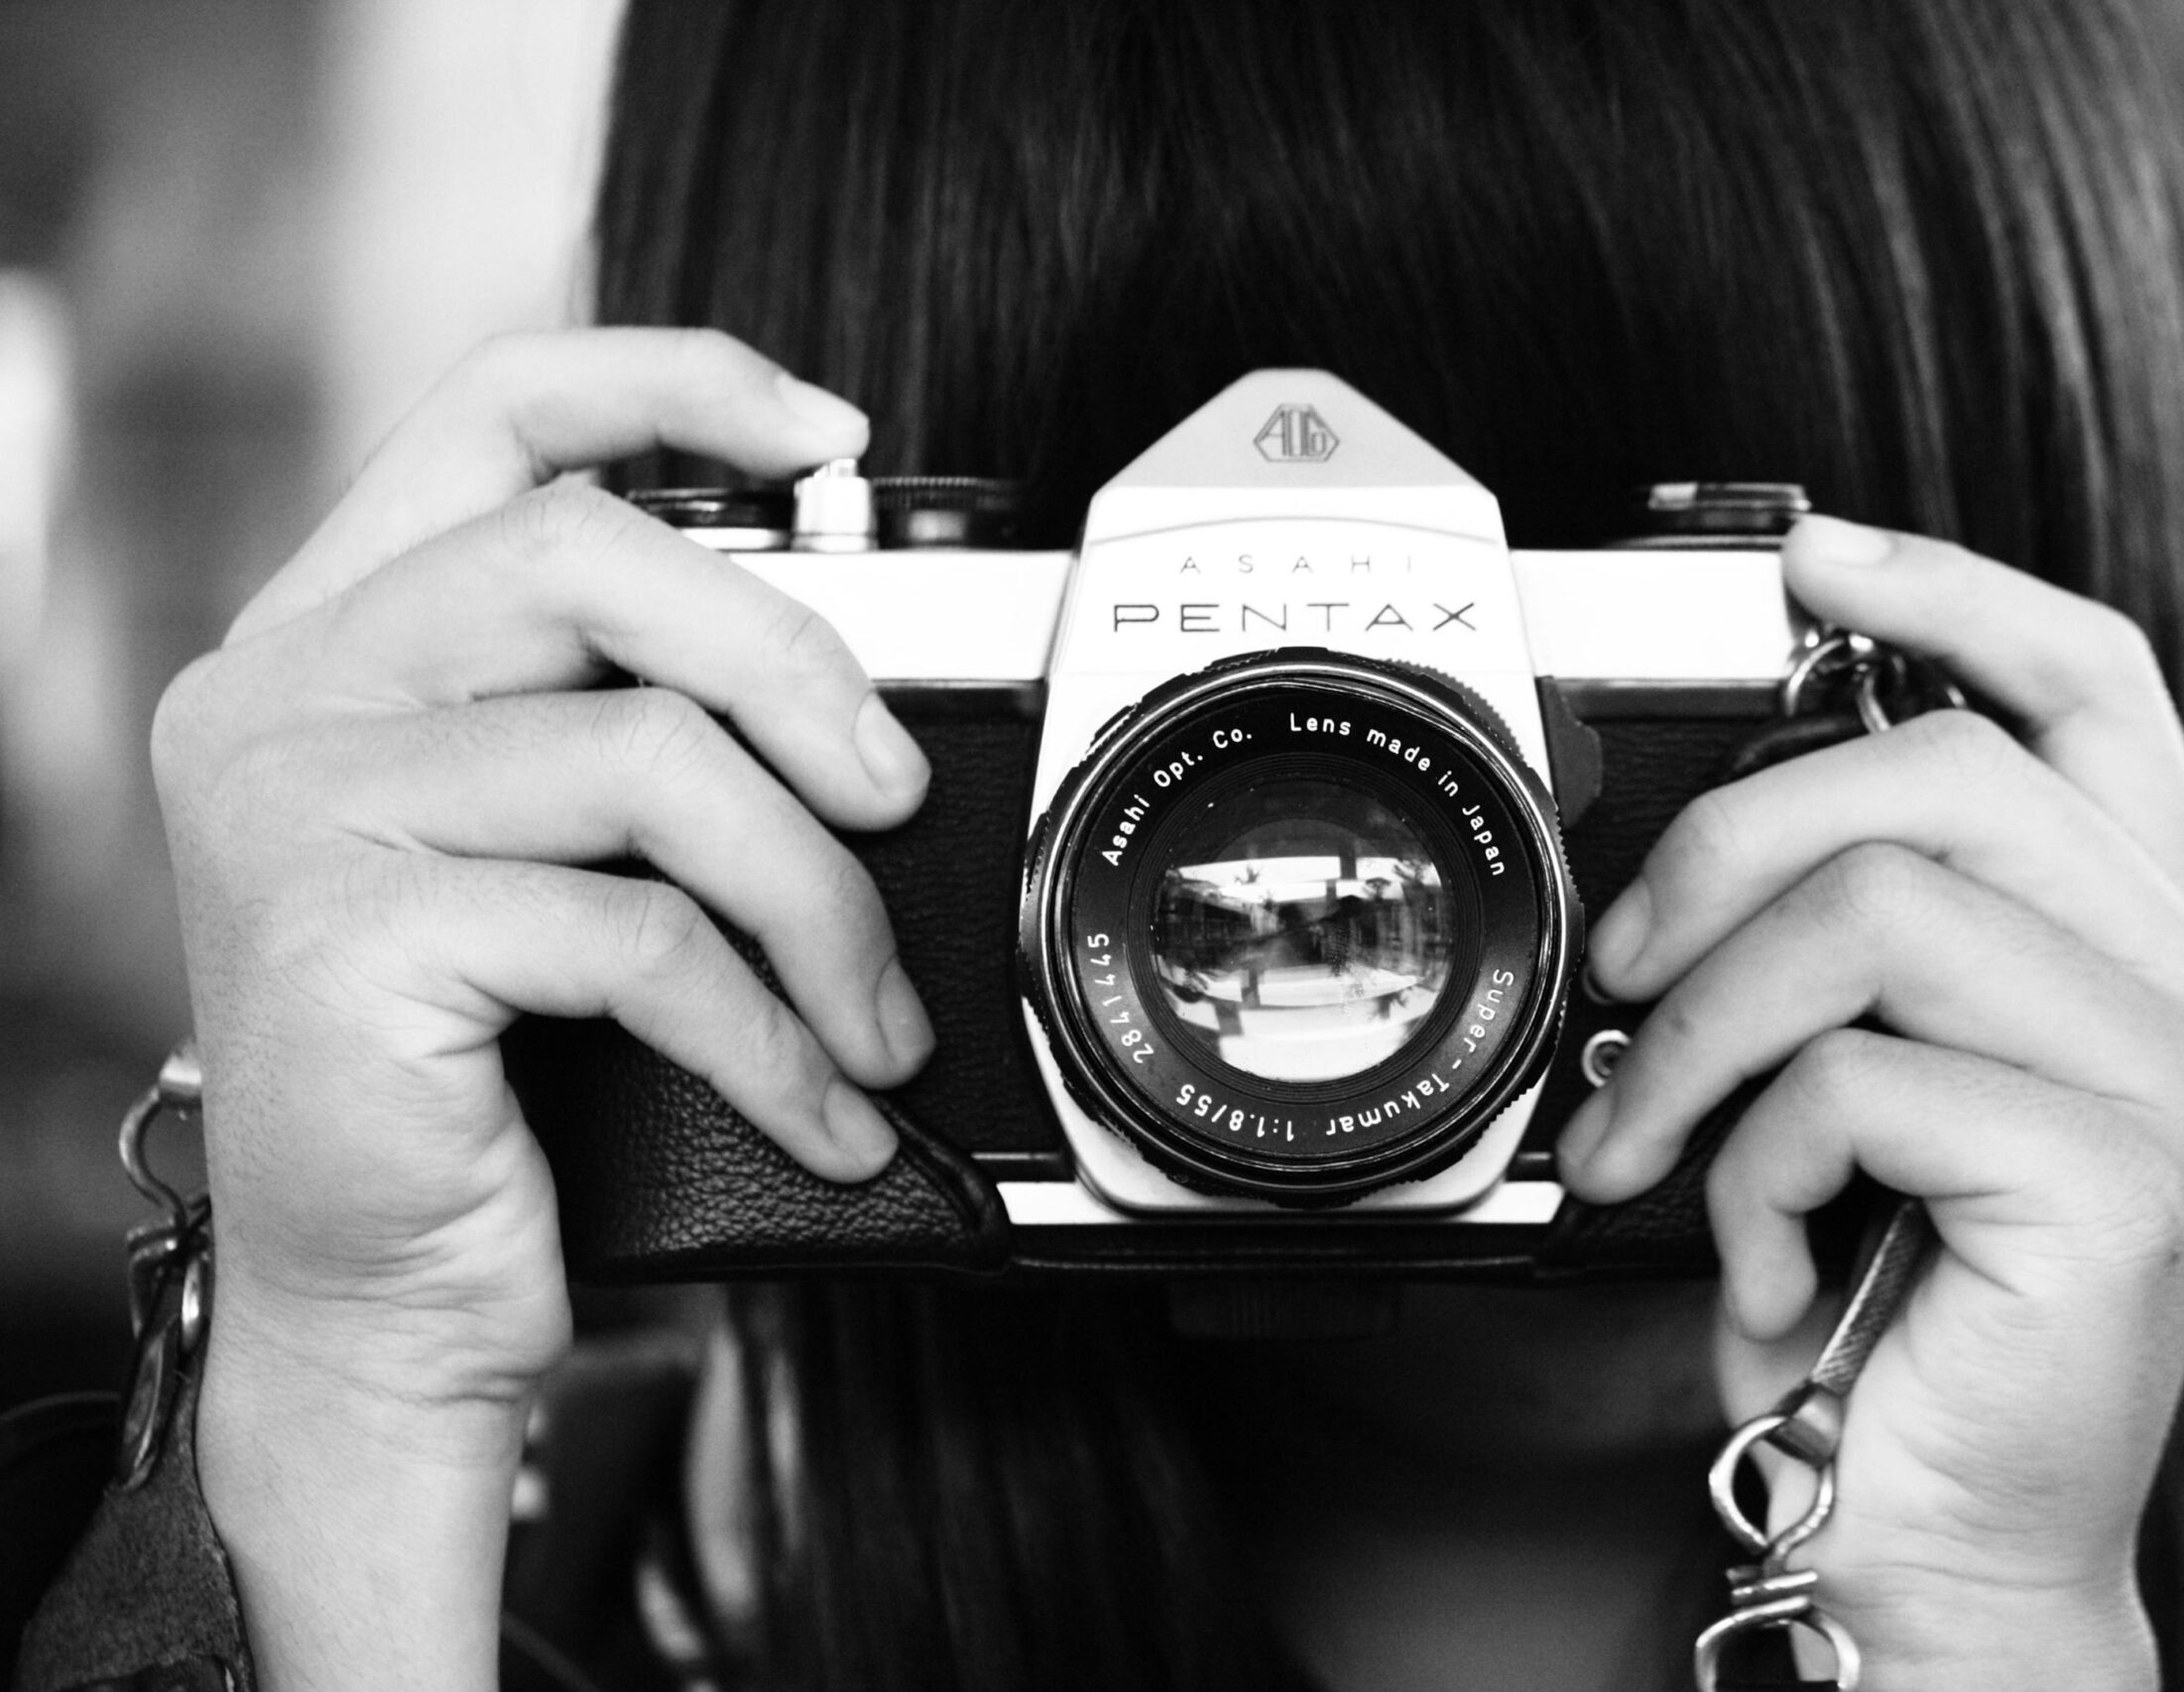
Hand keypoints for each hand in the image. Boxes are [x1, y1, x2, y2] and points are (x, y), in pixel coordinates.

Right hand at [154, 329, 928, 1691]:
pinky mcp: (348, 943)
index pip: (496, 413)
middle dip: (795, 668)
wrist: (374, 1297)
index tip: (832, 435)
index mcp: (339, 633)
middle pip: (590, 557)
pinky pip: (641, 938)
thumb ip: (625, 718)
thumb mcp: (549, 855)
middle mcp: (292, 693)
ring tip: (871, 1013)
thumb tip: (841, 675)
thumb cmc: (485, 1076)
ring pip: (646, 759)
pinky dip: (771, 1031)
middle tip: (891, 796)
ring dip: (816, 901)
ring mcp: (299, 812)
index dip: (675, 383)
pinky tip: (821, 1103)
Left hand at [1556, 516, 2183, 1687]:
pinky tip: (1756, 1253)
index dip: (1950, 592)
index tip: (1804, 558)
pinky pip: (1856, 1077)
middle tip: (1627, 967)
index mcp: (2150, 943)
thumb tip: (1689, 838)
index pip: (2093, 689)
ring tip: (1645, 1141)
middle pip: (1945, 772)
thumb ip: (1852, 944)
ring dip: (1700, 1030)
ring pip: (1879, 910)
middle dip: (1730, 845)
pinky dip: (1747, 1165)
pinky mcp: (2125, 1180)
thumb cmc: (1893, 1310)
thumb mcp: (1871, 1086)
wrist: (1947, 1537)